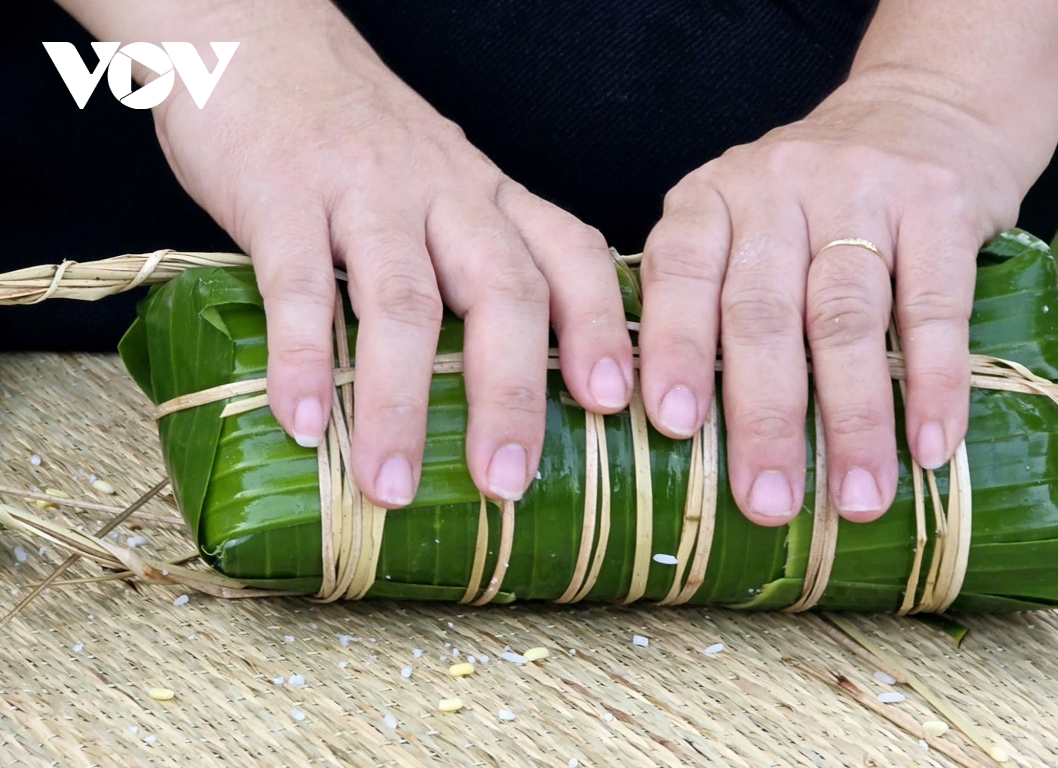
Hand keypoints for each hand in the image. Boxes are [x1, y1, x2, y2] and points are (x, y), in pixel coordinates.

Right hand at [151, 1, 632, 506]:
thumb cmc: (356, 135)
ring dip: (401, 402)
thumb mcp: (440, 185)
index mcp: (490, 196)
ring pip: (404, 302)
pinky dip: (304, 357)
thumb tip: (499, 387)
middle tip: (508, 483)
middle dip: (512, 394)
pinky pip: (299, 284)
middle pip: (504, 293)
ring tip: (391, 485)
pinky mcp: (280, 194)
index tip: (620, 405)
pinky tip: (302, 424)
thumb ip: (469, 260)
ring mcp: (363, 192)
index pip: (573, 256)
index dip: (601, 329)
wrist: (256, 37)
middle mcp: (444, 193)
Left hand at [639, 75, 1023, 525]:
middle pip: (762, 312)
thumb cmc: (812, 204)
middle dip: (765, 417)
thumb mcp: (743, 225)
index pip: (680, 273)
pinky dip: (933, 382)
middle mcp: (776, 186)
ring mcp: (860, 189)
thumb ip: (711, 302)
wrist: (923, 110)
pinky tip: (930, 446)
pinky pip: (934, 305)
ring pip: (845, 316)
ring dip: (851, 419)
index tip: (673, 429)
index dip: (676, 351)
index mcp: (711, 199)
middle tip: (767, 502)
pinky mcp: (938, 204)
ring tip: (856, 499)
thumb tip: (682, 441)